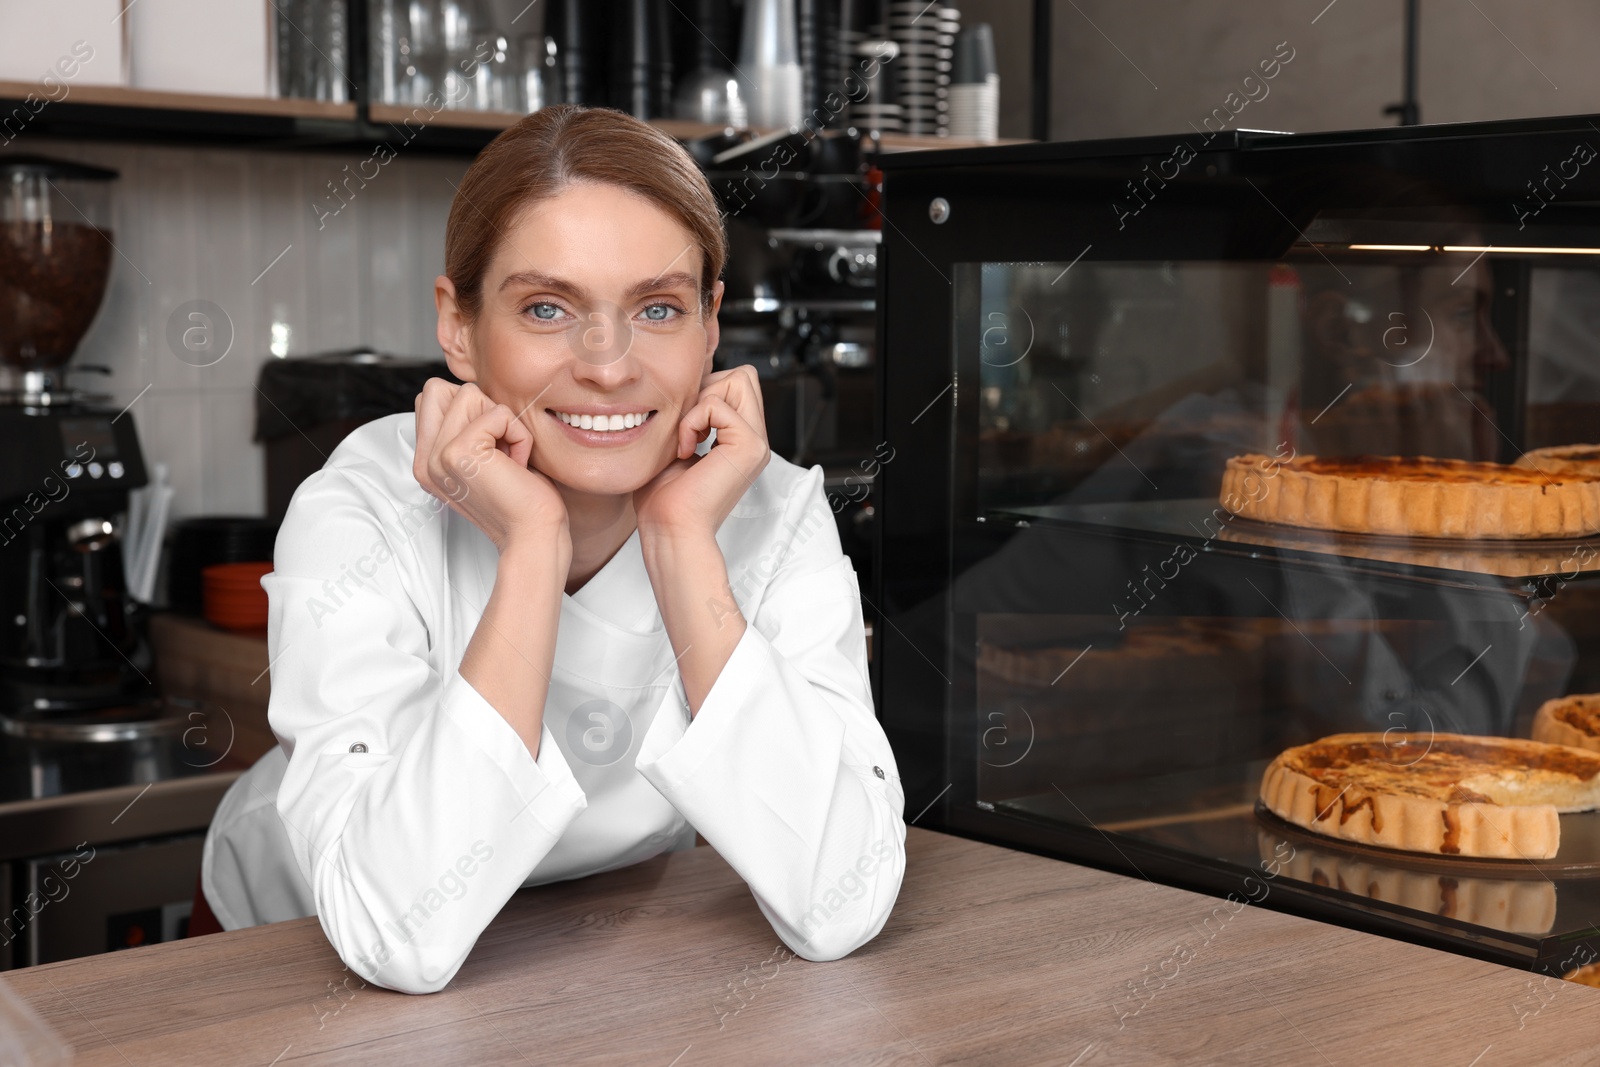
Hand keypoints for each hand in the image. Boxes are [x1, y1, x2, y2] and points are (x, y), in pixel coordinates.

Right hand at [413, 379, 567, 552]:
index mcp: (427, 461)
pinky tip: (517, 465)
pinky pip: (497, 413)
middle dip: (480, 408)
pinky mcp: (459, 453)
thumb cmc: (522, 497)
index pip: (430, 397)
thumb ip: (464, 427)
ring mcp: (438, 457)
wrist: (535, 534)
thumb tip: (465, 391)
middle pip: (440, 388)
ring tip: (507, 459)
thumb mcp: (484, 457)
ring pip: (468, 393)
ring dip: (502, 422)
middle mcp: (425, 461)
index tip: (490, 449)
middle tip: (498, 450)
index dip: (470, 411)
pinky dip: (518, 434)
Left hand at [633, 365, 769, 538]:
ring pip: (738, 379)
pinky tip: (685, 450)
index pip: (737, 383)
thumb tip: (692, 381)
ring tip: (687, 439)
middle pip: (744, 376)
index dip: (707, 390)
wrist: (669, 529)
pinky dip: (691, 421)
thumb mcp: (679, 442)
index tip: (685, 427)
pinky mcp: (750, 446)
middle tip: (688, 428)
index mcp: (741, 440)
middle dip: (708, 390)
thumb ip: (692, 414)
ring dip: (700, 404)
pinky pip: (716, 404)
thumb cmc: (665, 497)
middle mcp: (755, 440)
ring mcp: (757, 443)